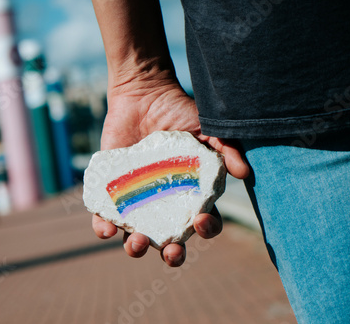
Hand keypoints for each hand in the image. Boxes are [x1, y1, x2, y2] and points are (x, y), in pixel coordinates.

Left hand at [92, 73, 249, 266]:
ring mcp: (138, 199)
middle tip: (171, 251)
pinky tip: (107, 228)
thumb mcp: (208, 129)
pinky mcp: (113, 191)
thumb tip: (244, 173)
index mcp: (189, 194)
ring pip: (137, 235)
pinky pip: (106, 216)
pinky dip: (104, 227)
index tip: (199, 221)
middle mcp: (164, 203)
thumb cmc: (180, 114)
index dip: (205, 228)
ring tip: (137, 244)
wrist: (143, 95)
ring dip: (137, 247)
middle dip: (172, 253)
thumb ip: (226, 148)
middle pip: (169, 240)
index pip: (201, 222)